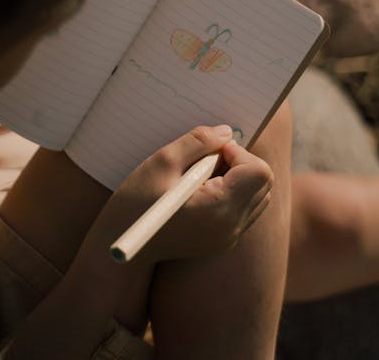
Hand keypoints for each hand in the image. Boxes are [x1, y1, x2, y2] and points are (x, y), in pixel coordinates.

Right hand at [87, 125, 273, 262]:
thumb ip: (199, 142)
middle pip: (263, 183)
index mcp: (218, 210)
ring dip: (238, 176)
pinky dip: (232, 192)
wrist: (115, 246)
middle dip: (241, 162)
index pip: (259, 172)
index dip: (238, 153)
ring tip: (202, 175)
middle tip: (206, 160)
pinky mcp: (222, 241)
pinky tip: (201, 190)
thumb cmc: (135, 204)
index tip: (210, 151)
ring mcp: (228, 238)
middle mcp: (230, 228)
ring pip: (257, 195)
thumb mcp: (163, 161)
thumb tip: (226, 132)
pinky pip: (244, 209)